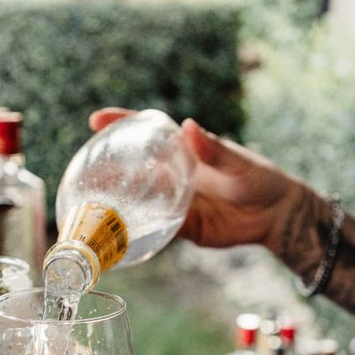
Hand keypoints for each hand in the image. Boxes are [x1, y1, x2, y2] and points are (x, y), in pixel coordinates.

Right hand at [89, 107, 305, 251]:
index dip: (120, 122)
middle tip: (80, 172)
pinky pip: (152, 227)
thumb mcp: (238, 162)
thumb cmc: (259, 178)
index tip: (96, 119)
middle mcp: (171, 173)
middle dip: (104, 166)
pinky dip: (134, 230)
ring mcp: (173, 199)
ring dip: (113, 199)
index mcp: (182, 150)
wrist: (274, 216)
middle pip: (131, 166)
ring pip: (136, 198)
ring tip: (87, 204)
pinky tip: (114, 235)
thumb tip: (188, 127)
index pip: (146, 130)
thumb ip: (215, 149)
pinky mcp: (180, 225)